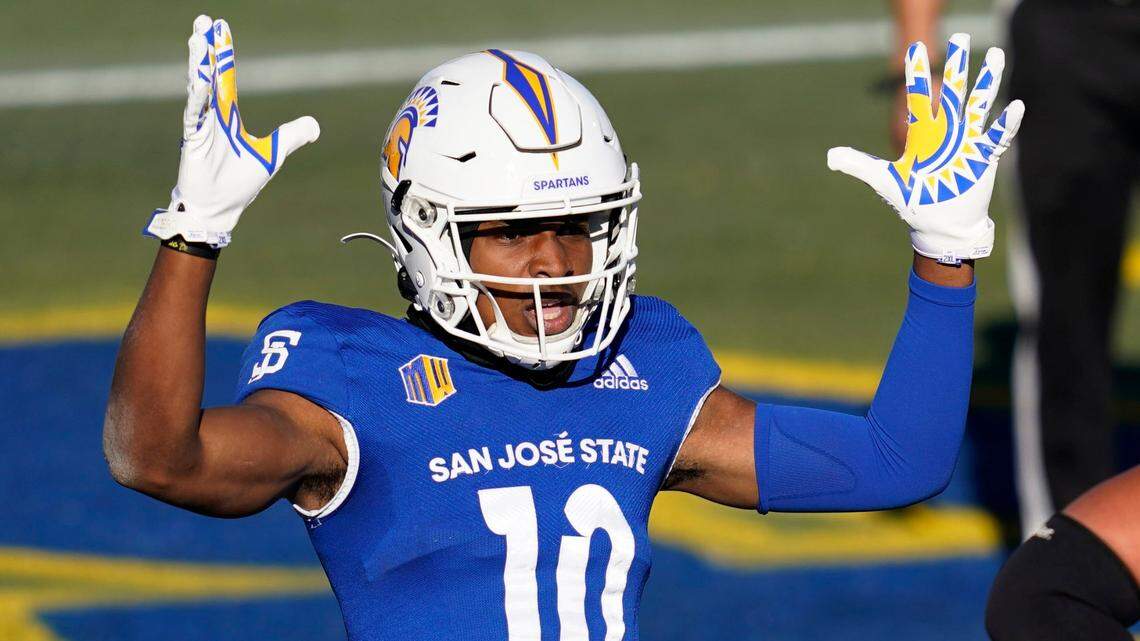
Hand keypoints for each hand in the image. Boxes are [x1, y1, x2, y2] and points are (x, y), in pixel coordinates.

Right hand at [144, 15, 319, 247]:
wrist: (219, 209)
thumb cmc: (238, 184)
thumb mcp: (272, 155)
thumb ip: (290, 136)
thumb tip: (314, 125)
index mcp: (227, 115)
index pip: (226, 77)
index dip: (223, 53)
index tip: (220, 27)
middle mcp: (212, 116)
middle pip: (210, 75)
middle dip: (208, 48)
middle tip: (204, 20)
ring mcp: (201, 127)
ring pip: (199, 89)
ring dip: (199, 65)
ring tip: (198, 40)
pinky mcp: (193, 142)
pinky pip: (196, 115)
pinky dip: (199, 98)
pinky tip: (201, 79)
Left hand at [828, 33, 1023, 263]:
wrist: (938, 224)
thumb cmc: (914, 200)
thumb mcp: (884, 180)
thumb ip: (859, 165)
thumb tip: (830, 157)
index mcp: (923, 133)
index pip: (918, 97)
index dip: (917, 75)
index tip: (914, 50)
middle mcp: (947, 131)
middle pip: (953, 91)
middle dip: (957, 66)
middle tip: (962, 37)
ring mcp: (968, 141)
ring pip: (979, 104)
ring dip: (988, 81)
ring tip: (996, 55)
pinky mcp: (985, 157)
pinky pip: (998, 136)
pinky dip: (1006, 122)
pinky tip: (1014, 106)